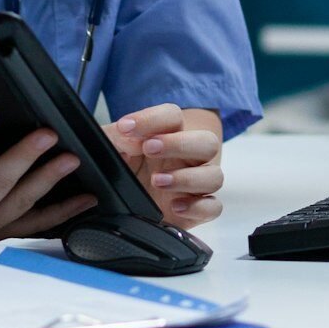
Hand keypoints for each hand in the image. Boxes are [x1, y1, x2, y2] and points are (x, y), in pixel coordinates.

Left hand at [106, 104, 223, 229]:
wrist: (130, 204)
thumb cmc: (127, 168)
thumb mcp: (114, 149)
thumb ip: (115, 137)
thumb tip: (125, 136)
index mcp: (169, 135)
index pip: (173, 116)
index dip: (151, 119)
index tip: (125, 127)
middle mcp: (189, 158)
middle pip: (207, 142)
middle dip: (179, 144)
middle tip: (149, 148)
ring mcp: (196, 185)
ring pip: (214, 176)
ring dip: (187, 177)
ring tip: (157, 181)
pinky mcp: (197, 211)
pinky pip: (213, 208)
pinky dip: (198, 207)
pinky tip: (175, 206)